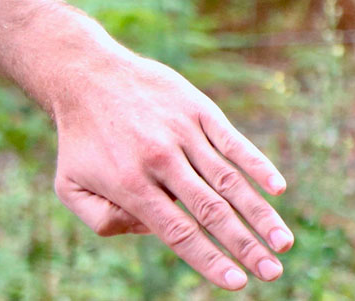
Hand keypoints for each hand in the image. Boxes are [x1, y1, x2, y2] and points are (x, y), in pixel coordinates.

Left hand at [45, 46, 293, 290]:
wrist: (84, 74)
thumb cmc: (79, 139)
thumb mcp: (69, 187)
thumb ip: (102, 221)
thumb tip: (148, 232)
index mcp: (131, 184)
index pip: (178, 231)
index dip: (209, 260)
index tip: (237, 283)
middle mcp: (160, 159)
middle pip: (211, 211)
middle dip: (246, 246)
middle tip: (272, 273)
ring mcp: (181, 132)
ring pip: (229, 179)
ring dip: (260, 214)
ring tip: (284, 244)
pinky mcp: (196, 109)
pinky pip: (232, 141)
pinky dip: (257, 165)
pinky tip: (278, 189)